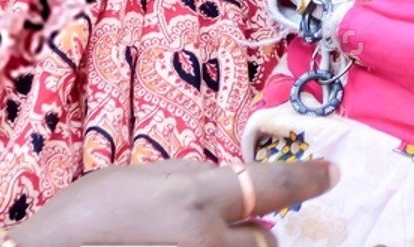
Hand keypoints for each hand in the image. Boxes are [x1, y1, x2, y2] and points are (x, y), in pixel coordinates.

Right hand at [8, 158, 336, 246]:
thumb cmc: (82, 216)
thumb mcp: (138, 177)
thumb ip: (189, 180)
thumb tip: (226, 184)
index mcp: (198, 198)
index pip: (274, 185)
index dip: (308, 178)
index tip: (331, 173)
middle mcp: (208, 242)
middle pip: (263, 242)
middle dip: (252, 234)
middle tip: (220, 231)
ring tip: (192, 243)